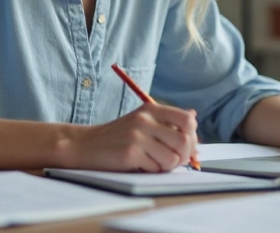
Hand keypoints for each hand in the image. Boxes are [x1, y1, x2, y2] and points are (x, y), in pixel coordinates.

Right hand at [70, 103, 197, 171]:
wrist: (84, 145)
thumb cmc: (117, 137)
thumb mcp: (141, 121)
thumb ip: (166, 121)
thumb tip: (194, 117)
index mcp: (151, 109)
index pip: (187, 120)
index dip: (192, 136)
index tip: (185, 147)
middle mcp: (145, 120)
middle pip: (184, 141)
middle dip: (183, 156)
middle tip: (173, 160)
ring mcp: (137, 136)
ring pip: (173, 158)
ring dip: (167, 166)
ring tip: (153, 163)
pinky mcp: (130, 153)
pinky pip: (156, 168)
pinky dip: (151, 171)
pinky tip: (139, 165)